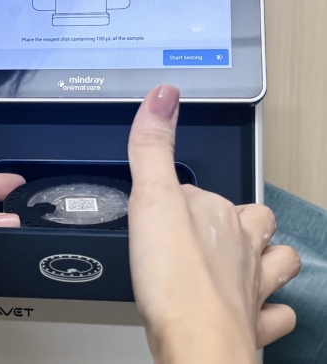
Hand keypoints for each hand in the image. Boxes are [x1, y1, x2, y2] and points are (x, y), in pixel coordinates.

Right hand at [127, 85, 299, 363]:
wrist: (196, 345)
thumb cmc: (176, 277)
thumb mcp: (153, 198)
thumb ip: (153, 147)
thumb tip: (164, 94)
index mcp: (223, 216)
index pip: (208, 191)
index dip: (188, 192)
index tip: (170, 195)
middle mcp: (245, 249)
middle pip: (257, 221)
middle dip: (243, 220)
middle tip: (219, 223)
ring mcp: (253, 290)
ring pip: (280, 265)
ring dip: (270, 259)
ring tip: (253, 258)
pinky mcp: (250, 329)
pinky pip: (275, 318)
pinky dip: (270, 313)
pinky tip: (259, 312)